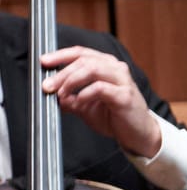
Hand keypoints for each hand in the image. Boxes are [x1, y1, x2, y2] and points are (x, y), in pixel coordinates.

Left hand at [39, 48, 158, 158]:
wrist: (139, 136)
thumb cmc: (117, 118)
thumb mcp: (87, 106)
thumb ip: (71, 98)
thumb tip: (53, 95)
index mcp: (107, 66)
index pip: (81, 53)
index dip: (60, 55)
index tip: (44, 62)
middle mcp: (116, 69)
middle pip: (83, 60)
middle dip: (61, 73)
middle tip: (48, 86)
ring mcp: (123, 81)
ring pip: (91, 69)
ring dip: (71, 81)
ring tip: (61, 94)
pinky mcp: (125, 96)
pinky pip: (99, 88)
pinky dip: (84, 95)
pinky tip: (78, 102)